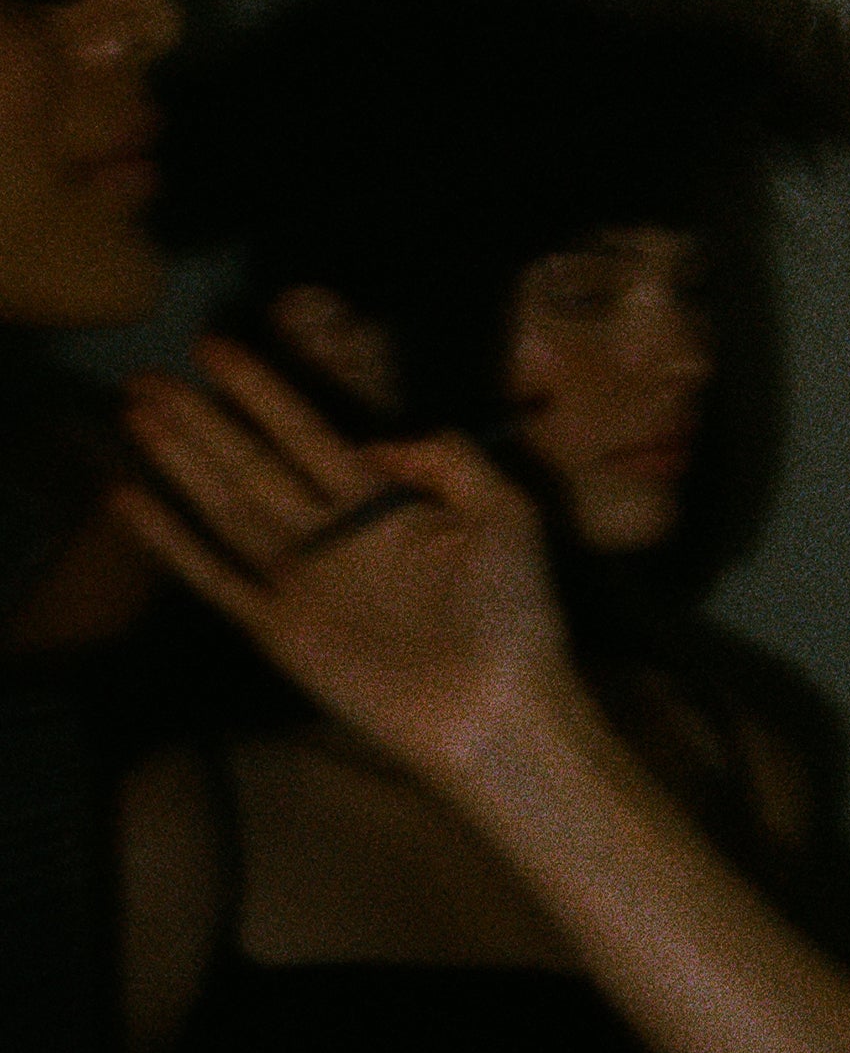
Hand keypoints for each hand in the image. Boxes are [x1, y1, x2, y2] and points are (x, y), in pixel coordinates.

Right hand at [117, 337, 578, 784]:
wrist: (500, 706)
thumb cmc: (516, 611)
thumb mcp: (504, 510)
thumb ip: (445, 459)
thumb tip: (371, 443)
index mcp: (383, 501)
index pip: (306, 431)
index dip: (261, 390)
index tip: (214, 346)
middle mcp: (330, 533)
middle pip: (251, 461)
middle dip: (200, 417)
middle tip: (145, 374)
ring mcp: (300, 581)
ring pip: (225, 506)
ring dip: (180, 461)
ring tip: (135, 414)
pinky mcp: (279, 630)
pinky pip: (215, 578)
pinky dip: (172, 542)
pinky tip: (131, 502)